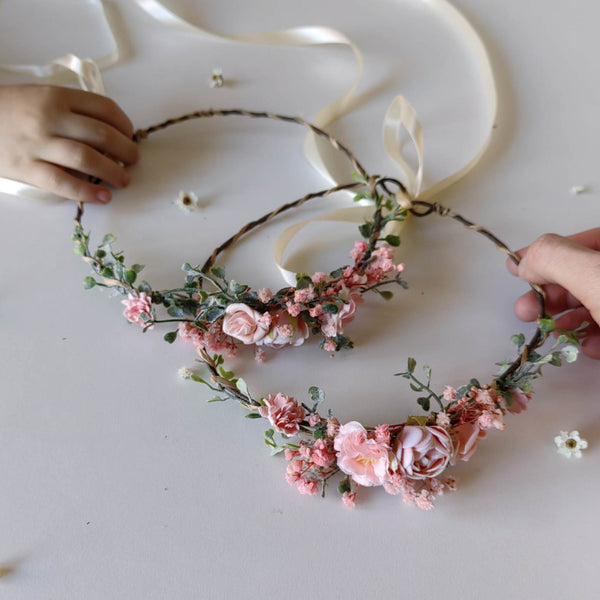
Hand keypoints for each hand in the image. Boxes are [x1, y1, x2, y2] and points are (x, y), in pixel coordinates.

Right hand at [0, 84, 138, 202]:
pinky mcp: (27, 168)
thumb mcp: (40, 97)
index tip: (130, 135)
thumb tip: (111, 133)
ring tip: (123, 180)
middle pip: (101, 134)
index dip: (124, 124)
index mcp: (56, 96)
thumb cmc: (11, 111)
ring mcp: (38, 144)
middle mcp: (49, 118)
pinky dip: (87, 191)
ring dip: (113, 171)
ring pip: (86, 158)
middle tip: (133, 160)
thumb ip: (72, 110)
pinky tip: (103, 197)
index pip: (104, 108)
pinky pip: (63, 182)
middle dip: (126, 150)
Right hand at [506, 230, 599, 358]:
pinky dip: (592, 337)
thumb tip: (526, 262)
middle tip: (527, 309)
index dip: (544, 253)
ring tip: (550, 332)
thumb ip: (554, 260)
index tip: (514, 268)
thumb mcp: (593, 276)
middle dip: (549, 293)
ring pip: (593, 302)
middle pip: (581, 273)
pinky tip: (586, 347)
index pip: (579, 239)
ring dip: (566, 319)